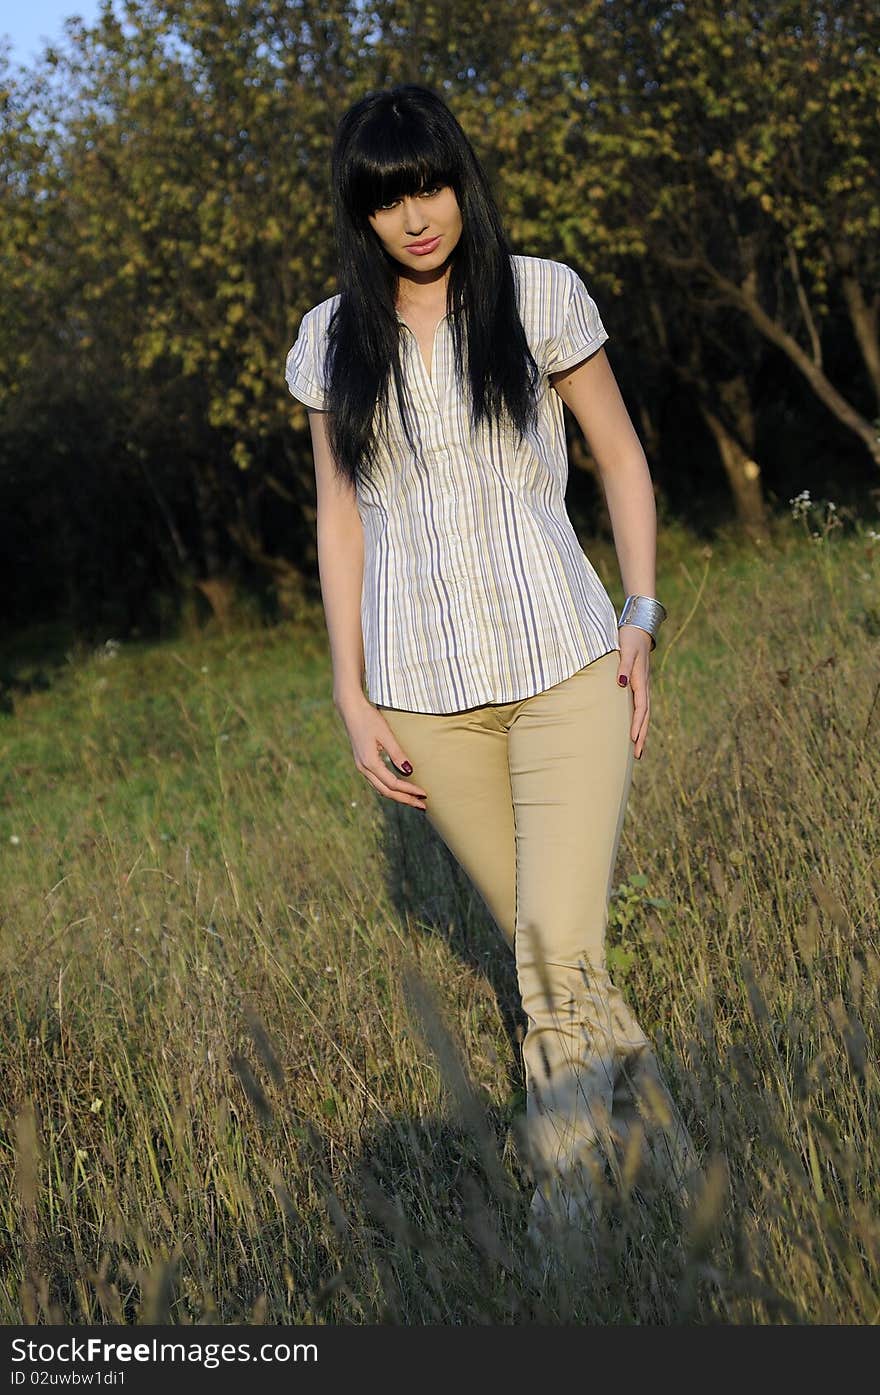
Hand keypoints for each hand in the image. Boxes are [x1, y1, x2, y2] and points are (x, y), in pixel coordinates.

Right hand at [337, 696, 428, 808]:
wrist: (351, 710)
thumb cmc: (369, 719)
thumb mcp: (386, 735)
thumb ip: (397, 754)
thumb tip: (409, 771)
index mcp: (369, 763)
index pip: (393, 784)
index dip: (409, 790)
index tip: (424, 794)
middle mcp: (364, 768)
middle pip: (386, 792)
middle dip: (405, 799)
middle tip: (422, 806)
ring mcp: (361, 767)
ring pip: (380, 789)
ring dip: (397, 796)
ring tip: (413, 800)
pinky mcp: (362, 763)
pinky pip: (376, 782)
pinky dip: (389, 789)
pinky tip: (399, 789)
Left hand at [616, 625, 651, 759]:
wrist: (638, 629)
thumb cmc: (630, 638)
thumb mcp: (626, 650)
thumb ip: (624, 666)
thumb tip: (621, 683)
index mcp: (641, 680)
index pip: (641, 708)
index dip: (638, 725)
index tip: (633, 740)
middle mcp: (644, 686)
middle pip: (645, 716)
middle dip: (642, 736)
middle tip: (638, 755)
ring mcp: (643, 686)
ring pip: (644, 713)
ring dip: (642, 731)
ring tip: (638, 749)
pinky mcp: (639, 685)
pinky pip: (641, 707)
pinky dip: (639, 721)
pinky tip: (634, 729)